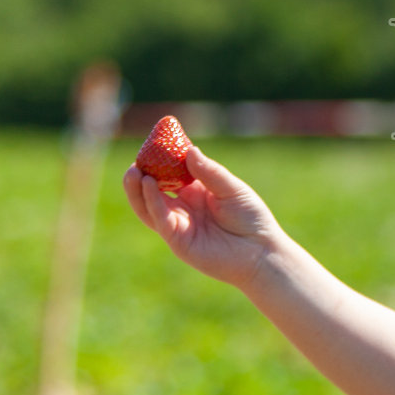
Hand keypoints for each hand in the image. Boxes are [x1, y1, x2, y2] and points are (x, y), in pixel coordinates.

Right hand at [124, 145, 284, 290]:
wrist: (260, 251)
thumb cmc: (250, 217)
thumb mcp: (231, 188)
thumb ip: (210, 172)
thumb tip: (189, 150)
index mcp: (196, 191)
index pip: (171, 173)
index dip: (161, 160)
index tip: (153, 143)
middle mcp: (184, 207)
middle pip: (154, 190)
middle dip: (141, 175)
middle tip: (136, 160)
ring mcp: (179, 224)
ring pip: (149, 206)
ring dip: (138, 190)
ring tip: (134, 172)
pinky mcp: (178, 240)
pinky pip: (160, 220)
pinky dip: (152, 202)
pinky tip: (149, 186)